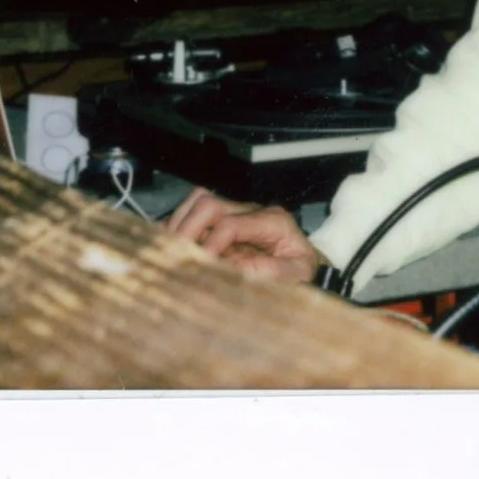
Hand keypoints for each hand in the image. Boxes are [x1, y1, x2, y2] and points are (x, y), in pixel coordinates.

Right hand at [160, 188, 324, 283]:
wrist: (307, 267)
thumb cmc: (302, 271)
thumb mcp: (296, 275)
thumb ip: (269, 273)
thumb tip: (233, 271)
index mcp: (273, 221)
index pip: (230, 224)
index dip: (210, 245)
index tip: (200, 266)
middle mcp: (252, 212)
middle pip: (209, 205)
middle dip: (187, 230)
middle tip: (177, 256)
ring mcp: (237, 214)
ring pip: (197, 203)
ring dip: (180, 226)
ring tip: (173, 252)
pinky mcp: (224, 222)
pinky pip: (194, 213)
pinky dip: (179, 228)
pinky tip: (172, 247)